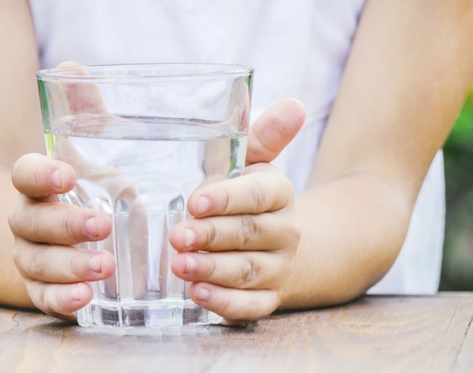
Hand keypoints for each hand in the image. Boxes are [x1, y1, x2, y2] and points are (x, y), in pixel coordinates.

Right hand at [8, 153, 115, 318]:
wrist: (76, 245)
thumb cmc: (97, 201)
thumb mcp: (106, 176)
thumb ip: (112, 147)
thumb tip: (135, 116)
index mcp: (38, 188)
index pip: (25, 174)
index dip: (41, 175)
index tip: (67, 177)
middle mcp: (26, 221)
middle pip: (31, 221)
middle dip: (67, 224)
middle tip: (103, 226)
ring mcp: (29, 257)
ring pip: (38, 262)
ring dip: (71, 264)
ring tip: (105, 266)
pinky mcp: (40, 290)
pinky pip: (43, 297)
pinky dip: (62, 298)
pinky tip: (85, 295)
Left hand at [169, 98, 305, 323]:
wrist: (280, 244)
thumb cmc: (250, 198)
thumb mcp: (254, 163)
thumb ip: (265, 135)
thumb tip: (294, 105)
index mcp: (279, 193)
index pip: (259, 194)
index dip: (228, 198)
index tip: (195, 201)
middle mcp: (285, 232)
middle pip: (249, 234)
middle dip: (212, 236)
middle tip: (178, 236)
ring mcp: (278, 268)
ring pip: (248, 271)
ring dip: (213, 269)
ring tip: (181, 266)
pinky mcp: (268, 298)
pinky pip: (251, 306)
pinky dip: (225, 303)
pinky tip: (197, 294)